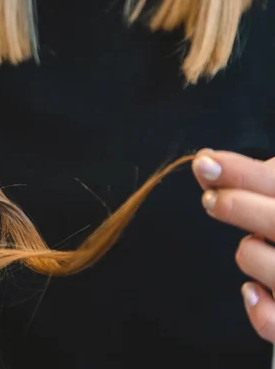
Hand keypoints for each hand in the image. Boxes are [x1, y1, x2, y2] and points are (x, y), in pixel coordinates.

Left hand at [192, 149, 274, 341]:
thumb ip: (258, 180)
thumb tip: (208, 162)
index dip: (242, 173)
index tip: (206, 162)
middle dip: (239, 206)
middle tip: (211, 200)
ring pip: (274, 267)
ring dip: (251, 253)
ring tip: (252, 246)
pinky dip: (260, 310)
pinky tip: (252, 292)